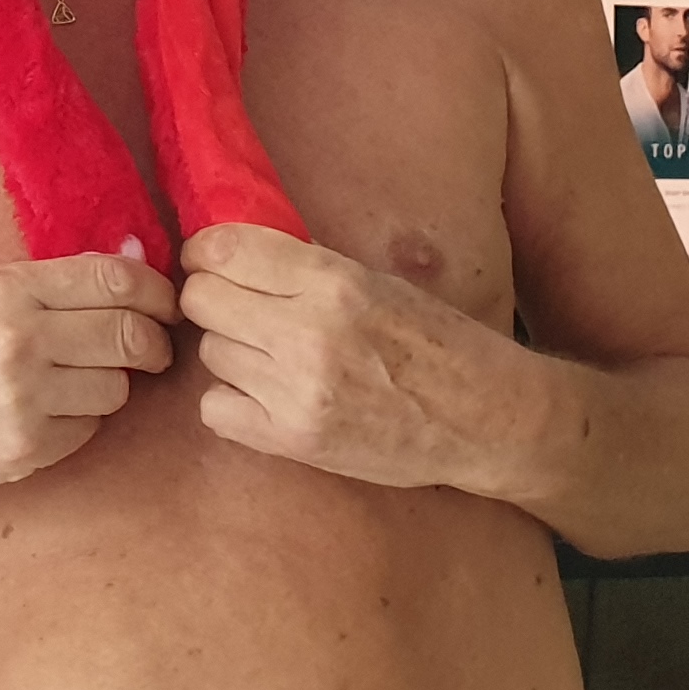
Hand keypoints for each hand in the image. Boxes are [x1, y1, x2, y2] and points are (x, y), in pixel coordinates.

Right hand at [0, 254, 177, 515]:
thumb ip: (51, 283)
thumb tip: (138, 257)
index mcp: (3, 288)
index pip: (115, 278)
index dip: (156, 292)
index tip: (163, 306)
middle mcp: (17, 338)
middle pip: (130, 334)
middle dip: (153, 343)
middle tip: (151, 350)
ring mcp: (24, 397)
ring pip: (118, 387)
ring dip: (111, 386)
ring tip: (74, 383)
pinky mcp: (27, 449)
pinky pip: (89, 429)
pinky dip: (79, 422)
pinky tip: (42, 415)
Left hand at [179, 223, 534, 493]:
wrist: (487, 419)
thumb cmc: (434, 341)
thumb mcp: (375, 281)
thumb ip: (303, 268)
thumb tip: (227, 250)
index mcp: (334, 282)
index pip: (223, 250)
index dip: (206, 254)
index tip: (212, 262)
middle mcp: (310, 334)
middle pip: (201, 300)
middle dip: (213, 300)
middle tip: (241, 310)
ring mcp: (299, 391)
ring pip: (210, 352)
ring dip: (232, 351)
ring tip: (274, 357)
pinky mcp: (295, 440)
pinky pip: (216, 408)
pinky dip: (233, 401)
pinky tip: (268, 395)